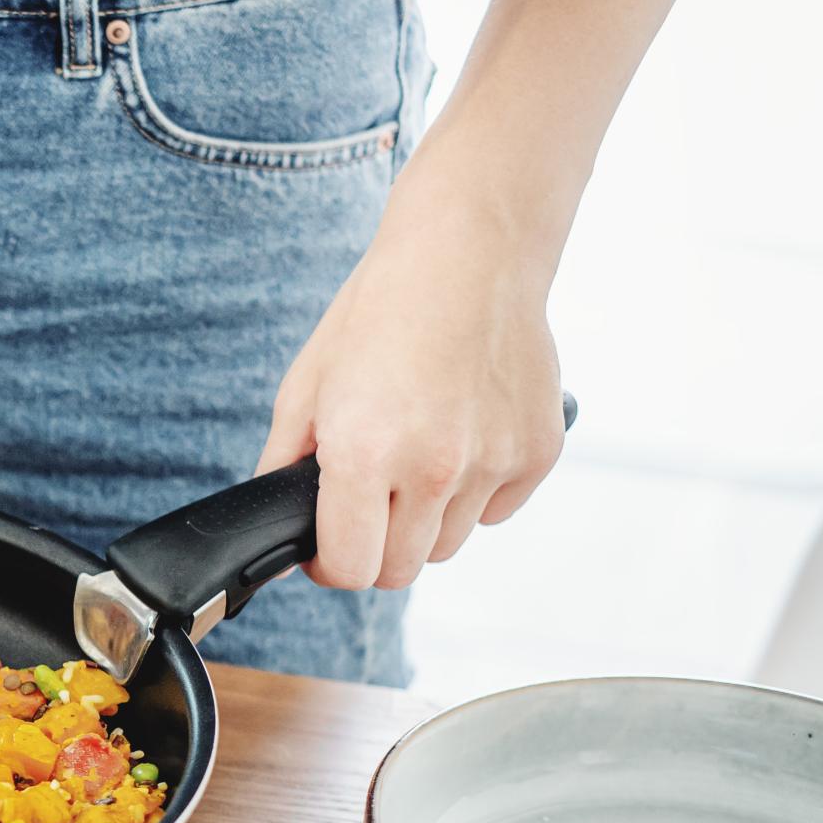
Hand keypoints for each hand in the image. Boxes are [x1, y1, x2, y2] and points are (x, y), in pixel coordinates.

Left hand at [258, 188, 566, 589]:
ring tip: (413, 460)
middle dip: (374, 549)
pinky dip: (474, 494)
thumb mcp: (305, 386)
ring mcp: (493, 463)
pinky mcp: (539, 452)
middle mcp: (432, 467)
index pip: (350, 569)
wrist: (469, 251)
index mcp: (363, 453)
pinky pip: (495, 510)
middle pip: (400, 571)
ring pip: (448, 545)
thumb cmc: (381, 311)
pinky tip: (459, 440)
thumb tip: (283, 537)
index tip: (326, 547)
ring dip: (423, 523)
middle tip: (365, 506)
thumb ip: (284, 469)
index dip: (330, 566)